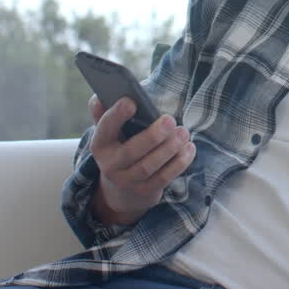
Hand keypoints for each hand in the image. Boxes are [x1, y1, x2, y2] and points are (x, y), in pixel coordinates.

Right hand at [87, 94, 194, 224]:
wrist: (122, 188)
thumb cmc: (121, 146)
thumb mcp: (110, 132)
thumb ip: (104, 113)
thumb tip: (99, 97)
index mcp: (100, 144)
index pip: (104, 128)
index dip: (116, 116)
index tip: (131, 102)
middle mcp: (110, 165)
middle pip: (131, 152)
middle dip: (152, 136)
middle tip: (170, 119)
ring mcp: (127, 181)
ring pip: (149, 166)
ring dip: (169, 148)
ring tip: (183, 132)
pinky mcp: (145, 191)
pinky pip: (164, 178)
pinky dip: (179, 163)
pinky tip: (189, 148)